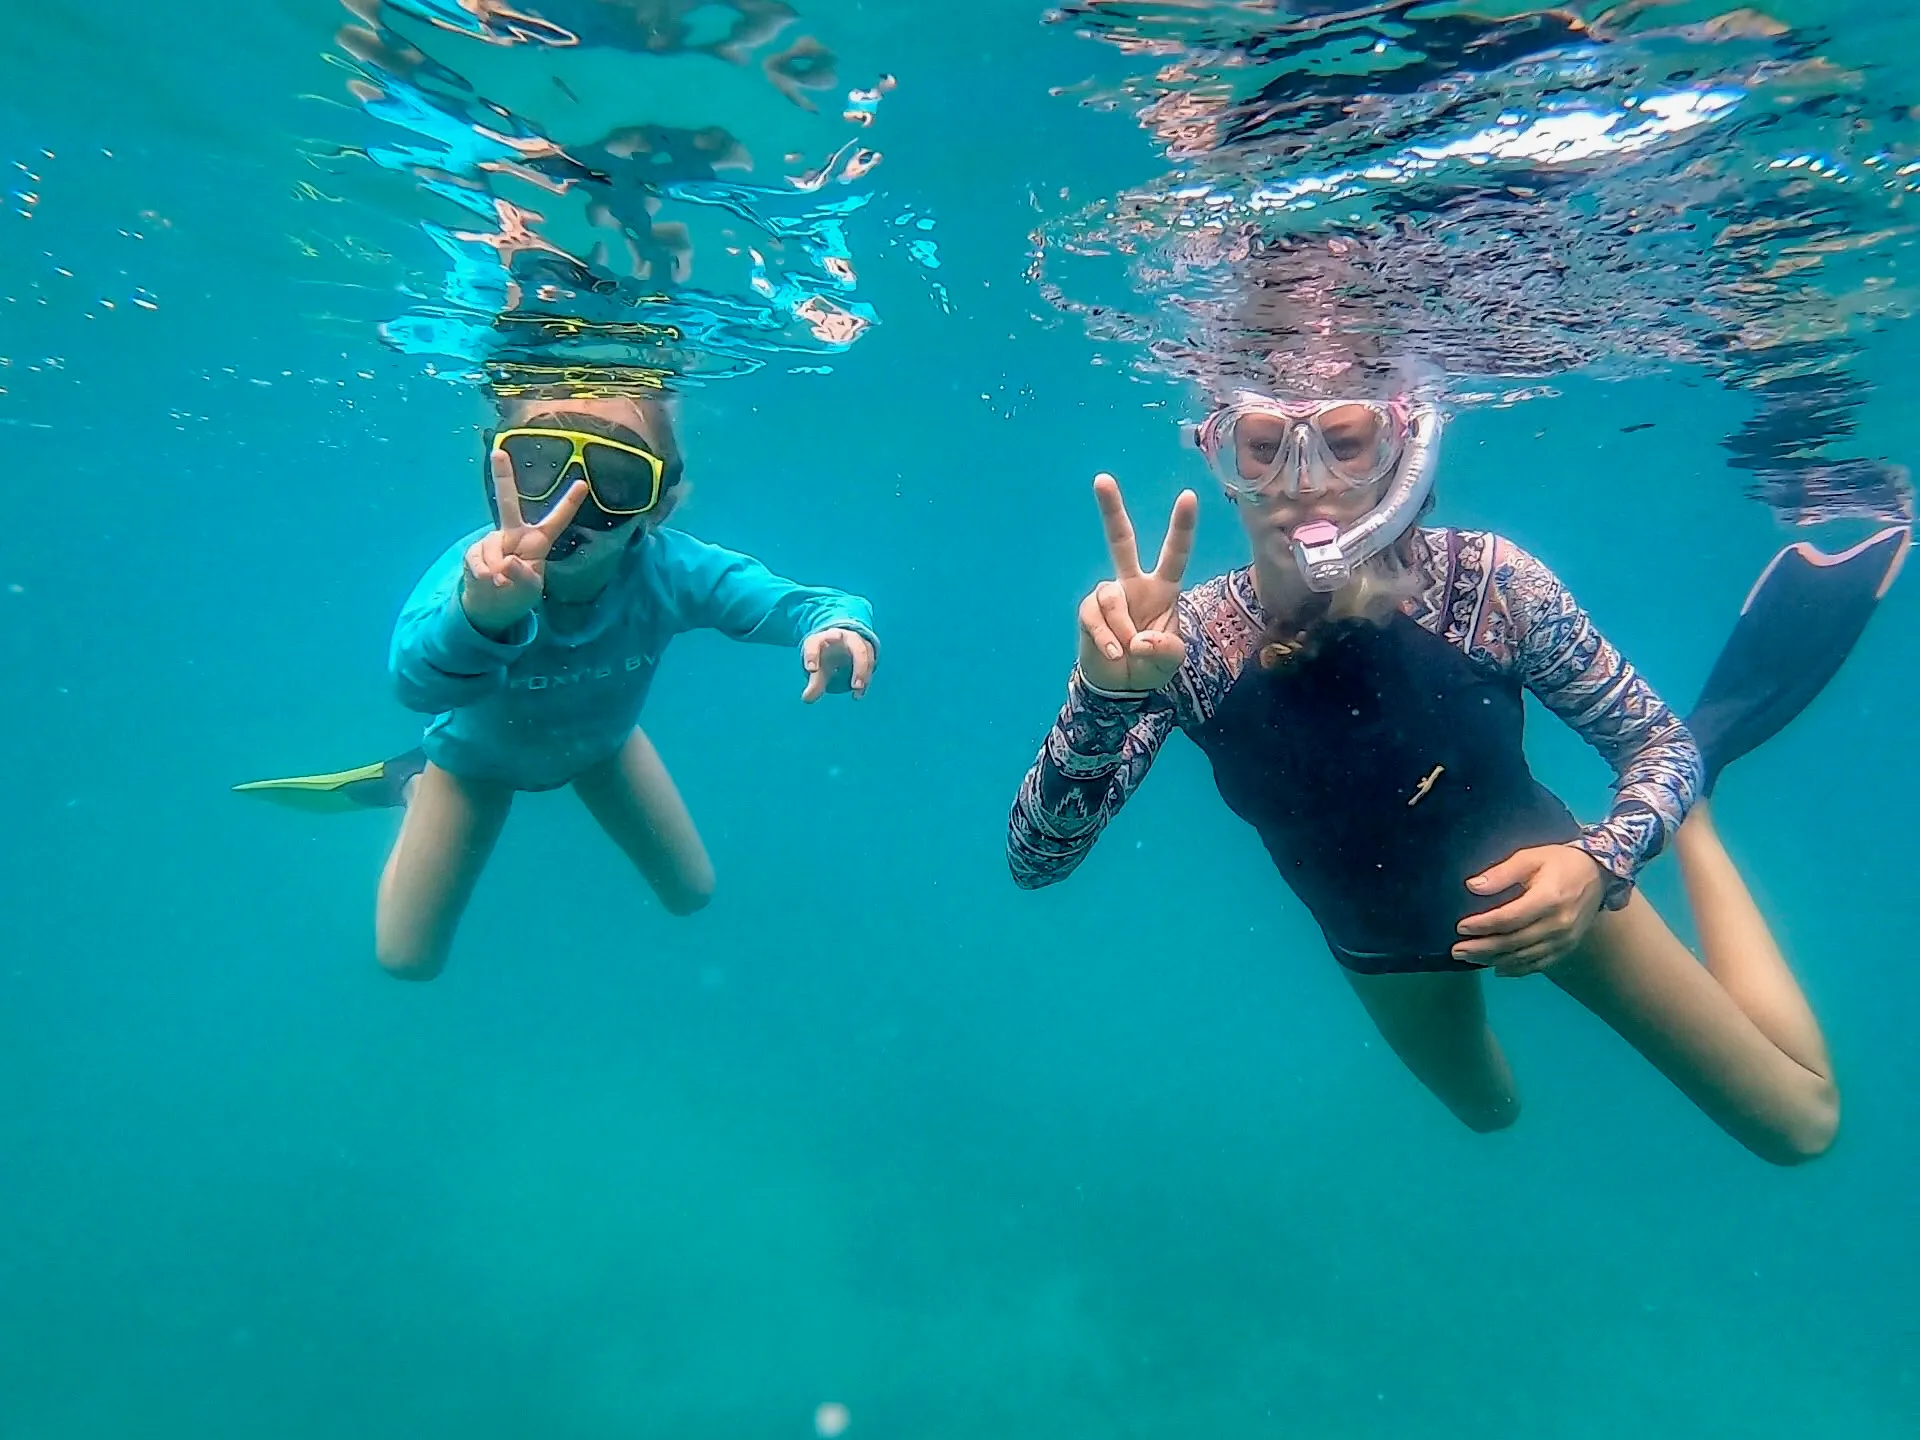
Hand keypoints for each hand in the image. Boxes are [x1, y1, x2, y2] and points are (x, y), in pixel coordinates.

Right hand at [461, 450, 587, 636]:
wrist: (490, 606)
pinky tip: (486, 580)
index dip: (569, 503)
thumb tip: (504, 564)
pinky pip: (478, 560)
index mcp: (537, 541)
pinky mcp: (475, 550)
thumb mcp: (529, 590)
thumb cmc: (517, 594)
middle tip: (498, 453)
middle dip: (503, 477)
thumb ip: (521, 577)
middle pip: (508, 502)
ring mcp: (493, 540)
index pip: (557, 520)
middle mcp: (514, 534)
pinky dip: (482, 574)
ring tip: (500, 582)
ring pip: (493, 549)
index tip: (583, 483)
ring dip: (495, 571)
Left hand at [802, 627, 875, 701]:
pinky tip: (858, 694)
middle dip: (854, 662)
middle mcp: (839, 636)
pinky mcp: (867, 648)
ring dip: (863, 671)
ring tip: (857, 689)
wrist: (839, 643)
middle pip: (852, 645)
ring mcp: (856, 641)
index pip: (814, 644)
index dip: (812, 655)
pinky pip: (870, 662)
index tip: (812, 669)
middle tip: (853, 683)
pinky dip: (866, 678)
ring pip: (863, 653)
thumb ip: (814, 683)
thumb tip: (807, 698)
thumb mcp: (816, 667)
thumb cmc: (824, 655)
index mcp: (820, 640)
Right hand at [1077, 473, 1198, 692]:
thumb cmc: (1151, 664)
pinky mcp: (1089, 612)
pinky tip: (1113, 654)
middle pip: (1120, 541)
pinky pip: (1095, 619)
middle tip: (1102, 479)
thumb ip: (1164, 649)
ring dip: (1123, 629)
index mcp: (1163, 588)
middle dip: (1111, 510)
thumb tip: (1139, 640)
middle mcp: (1134, 584)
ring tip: (1128, 651)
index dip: (1182, 526)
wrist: (1121, 685)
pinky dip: (1106, 640)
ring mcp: (1109, 596)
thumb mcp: (1170, 660)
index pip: (1175, 552)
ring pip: (1111, 597)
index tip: (1188, 496)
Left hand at [1452, 844, 1608, 974]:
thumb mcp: (1530, 857)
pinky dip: (1517, 969)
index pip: (1508, 919)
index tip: (1460, 928)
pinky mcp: (1568, 947)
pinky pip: (1540, 963)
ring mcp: (1565, 939)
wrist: (1599, 874)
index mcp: (1549, 899)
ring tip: (1469, 958)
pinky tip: (1497, 968)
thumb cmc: (1560, 862)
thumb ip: (1501, 873)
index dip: (1482, 925)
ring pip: (1524, 957)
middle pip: (1513, 942)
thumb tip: (1472, 886)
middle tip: (1456, 950)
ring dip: (1494, 960)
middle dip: (1482, 948)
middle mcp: (1559, 924)